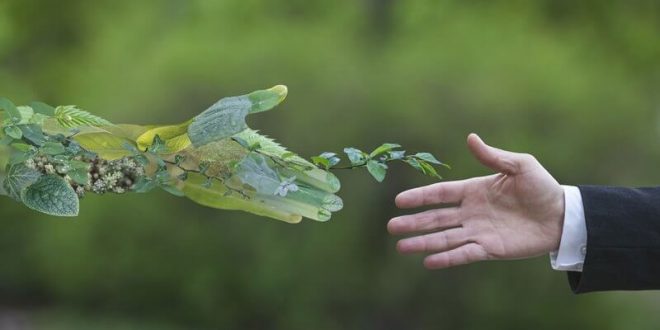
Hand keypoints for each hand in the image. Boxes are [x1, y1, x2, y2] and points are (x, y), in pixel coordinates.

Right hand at [388, 134, 564, 268]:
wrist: (562, 215)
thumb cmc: (542, 187)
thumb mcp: (520, 165)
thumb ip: (493, 156)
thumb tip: (470, 138)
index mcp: (474, 190)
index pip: (441, 194)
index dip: (420, 197)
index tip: (399, 201)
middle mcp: (471, 212)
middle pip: (436, 218)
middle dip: (413, 222)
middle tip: (391, 226)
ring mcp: (478, 231)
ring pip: (444, 238)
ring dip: (423, 242)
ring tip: (401, 247)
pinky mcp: (490, 249)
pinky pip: (464, 254)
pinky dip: (447, 258)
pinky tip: (428, 262)